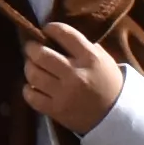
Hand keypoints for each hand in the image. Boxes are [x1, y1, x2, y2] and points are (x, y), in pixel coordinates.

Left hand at [17, 19, 128, 135]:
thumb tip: (57, 37)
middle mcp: (75, 74)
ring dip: (29, 67)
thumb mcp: (103, 59)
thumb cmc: (109, 83)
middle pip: (41, 54)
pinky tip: (32, 86)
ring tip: (32, 66)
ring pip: (33, 74)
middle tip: (31, 48)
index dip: (51, 28)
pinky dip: (28, 89)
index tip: (46, 29)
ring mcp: (64, 93)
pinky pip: (31, 96)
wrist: (116, 116)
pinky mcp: (56, 110)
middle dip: (31, 48)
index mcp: (90, 58)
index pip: (64, 34)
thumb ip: (83, 46)